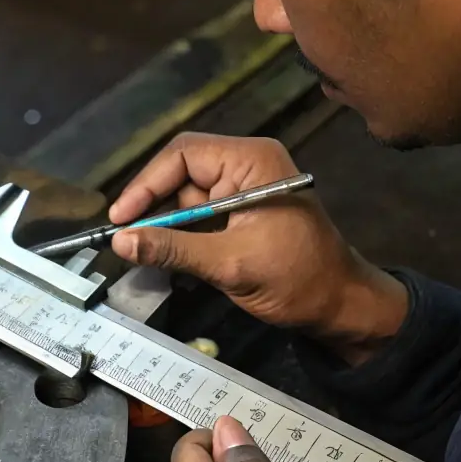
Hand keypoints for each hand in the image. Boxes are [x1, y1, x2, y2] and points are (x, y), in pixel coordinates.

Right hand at [109, 133, 406, 364]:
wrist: (340, 306)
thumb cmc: (297, 279)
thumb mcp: (229, 264)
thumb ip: (173, 249)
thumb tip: (121, 242)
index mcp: (251, 161)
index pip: (183, 155)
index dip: (146, 184)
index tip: (122, 219)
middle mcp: (246, 166)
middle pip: (180, 175)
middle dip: (154, 208)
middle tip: (127, 241)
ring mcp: (244, 190)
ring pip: (185, 199)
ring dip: (167, 228)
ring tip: (147, 256)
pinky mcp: (241, 214)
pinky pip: (199, 218)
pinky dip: (182, 238)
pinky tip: (169, 260)